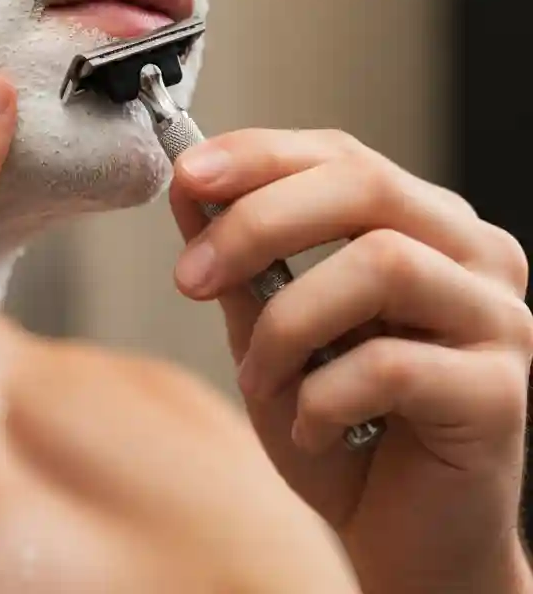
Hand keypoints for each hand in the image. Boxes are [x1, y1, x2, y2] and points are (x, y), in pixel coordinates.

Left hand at [168, 129, 532, 593]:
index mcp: (420, 221)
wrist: (402, 535)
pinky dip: (323, 397)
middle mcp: (472, 252)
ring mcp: (497, 318)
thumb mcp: (268, 324)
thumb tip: (189, 185)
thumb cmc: (337, 420)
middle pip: (364, 186)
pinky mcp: (500, 393)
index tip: (188, 176)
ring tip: (260, 377)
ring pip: (380, 263)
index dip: (259, 156)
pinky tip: (312, 428)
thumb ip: (238, 257)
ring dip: (289, 323)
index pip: (340, 154)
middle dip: (258, 223)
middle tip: (190, 276)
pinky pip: (392, 365)